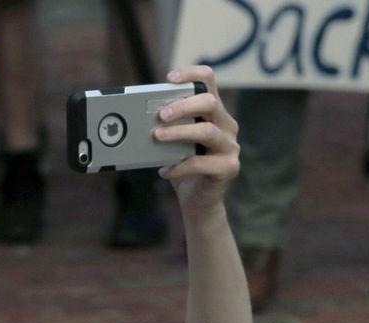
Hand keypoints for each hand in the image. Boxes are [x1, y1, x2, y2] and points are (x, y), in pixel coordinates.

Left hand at [155, 65, 239, 219]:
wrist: (198, 202)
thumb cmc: (183, 167)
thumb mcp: (173, 143)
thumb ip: (166, 127)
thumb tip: (137, 117)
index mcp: (214, 112)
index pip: (209, 81)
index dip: (191, 74)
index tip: (169, 78)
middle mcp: (227, 125)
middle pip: (209, 102)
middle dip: (183, 105)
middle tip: (160, 115)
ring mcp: (230, 146)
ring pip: (208, 131)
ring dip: (179, 132)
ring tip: (157, 136)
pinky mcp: (229, 168)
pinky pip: (203, 163)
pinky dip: (180, 166)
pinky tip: (165, 171)